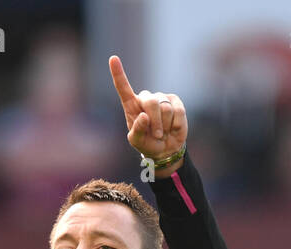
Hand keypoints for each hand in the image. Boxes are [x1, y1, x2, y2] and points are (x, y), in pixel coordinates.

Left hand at [109, 54, 186, 172]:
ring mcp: (161, 98)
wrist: (165, 148)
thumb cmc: (147, 143)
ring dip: (165, 126)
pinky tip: (172, 128)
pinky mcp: (175, 101)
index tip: (113, 59)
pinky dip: (176, 124)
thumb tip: (144, 117)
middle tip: (157, 135)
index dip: (118, 73)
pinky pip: (178, 111)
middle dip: (155, 122)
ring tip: (163, 132)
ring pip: (165, 108)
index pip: (123, 88)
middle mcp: (145, 98)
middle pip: (151, 102)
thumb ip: (137, 131)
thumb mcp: (137, 142)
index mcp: (131, 105)